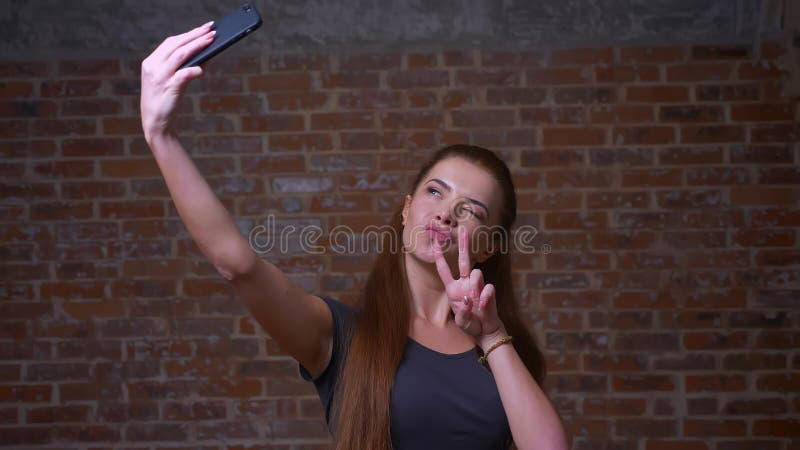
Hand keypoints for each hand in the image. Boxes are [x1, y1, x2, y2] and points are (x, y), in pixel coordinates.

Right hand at [140, 21, 214, 140]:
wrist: (155, 124)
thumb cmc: (165, 101)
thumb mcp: (171, 81)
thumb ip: (184, 67)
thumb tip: (206, 55)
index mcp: (150, 62)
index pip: (170, 42)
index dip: (188, 34)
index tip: (203, 28)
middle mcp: (153, 67)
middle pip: (176, 45)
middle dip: (195, 35)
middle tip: (211, 30)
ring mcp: (159, 77)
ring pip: (180, 55)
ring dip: (197, 46)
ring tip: (212, 40)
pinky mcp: (168, 88)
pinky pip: (183, 74)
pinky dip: (194, 70)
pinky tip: (203, 69)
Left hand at [432, 225, 502, 338]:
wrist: (485, 331)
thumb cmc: (470, 324)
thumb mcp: (461, 321)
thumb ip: (462, 313)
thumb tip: (468, 299)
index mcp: (453, 288)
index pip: (444, 269)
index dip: (440, 256)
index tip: (436, 241)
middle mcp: (464, 284)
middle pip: (464, 260)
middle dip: (464, 245)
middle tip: (463, 229)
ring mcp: (477, 286)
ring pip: (477, 273)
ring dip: (475, 286)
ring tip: (475, 302)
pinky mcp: (488, 291)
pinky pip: (488, 288)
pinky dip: (485, 298)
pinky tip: (482, 306)